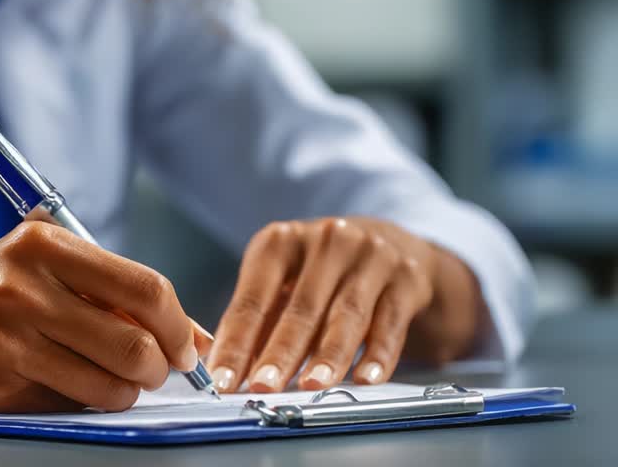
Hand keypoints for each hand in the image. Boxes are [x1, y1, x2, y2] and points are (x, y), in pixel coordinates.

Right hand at [0, 221, 209, 412]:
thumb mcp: (32, 270)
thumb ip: (101, 291)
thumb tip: (185, 334)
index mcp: (44, 242)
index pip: (143, 285)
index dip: (178, 326)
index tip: (183, 347)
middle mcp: (27, 279)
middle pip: (135, 338)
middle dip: (158, 368)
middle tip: (153, 374)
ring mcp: (10, 328)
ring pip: (111, 378)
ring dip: (125, 392)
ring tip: (110, 384)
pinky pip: (74, 400)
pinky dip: (88, 404)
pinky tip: (69, 390)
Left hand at [208, 217, 482, 393]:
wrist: (394, 246)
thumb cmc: (323, 273)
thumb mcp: (284, 283)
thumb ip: (258, 323)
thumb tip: (226, 369)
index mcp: (280, 242)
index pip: (252, 299)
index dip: (235, 342)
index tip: (222, 380)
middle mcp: (325, 241)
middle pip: (299, 307)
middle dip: (279, 352)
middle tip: (262, 386)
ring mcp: (369, 256)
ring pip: (346, 314)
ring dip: (327, 355)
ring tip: (311, 386)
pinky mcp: (406, 277)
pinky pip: (389, 321)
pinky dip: (378, 354)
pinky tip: (366, 379)